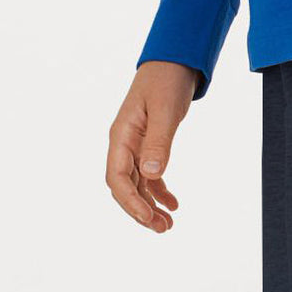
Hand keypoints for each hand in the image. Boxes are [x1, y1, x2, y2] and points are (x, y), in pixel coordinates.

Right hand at [106, 61, 198, 232]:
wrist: (174, 62)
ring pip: (137, 185)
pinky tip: (174, 205)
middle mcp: (124, 144)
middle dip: (140, 211)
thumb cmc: (167, 81)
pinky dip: (159, 192)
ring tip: (168, 225)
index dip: (130, 202)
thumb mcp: (166, 112)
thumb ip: (159, 143)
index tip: (148, 219)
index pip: (117, 177)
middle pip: (124, 187)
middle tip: (162, 229)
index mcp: (122, 135)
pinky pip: (149, 177)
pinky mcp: (148, 146)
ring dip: (150, 206)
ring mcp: (134, 146)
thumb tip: (151, 174)